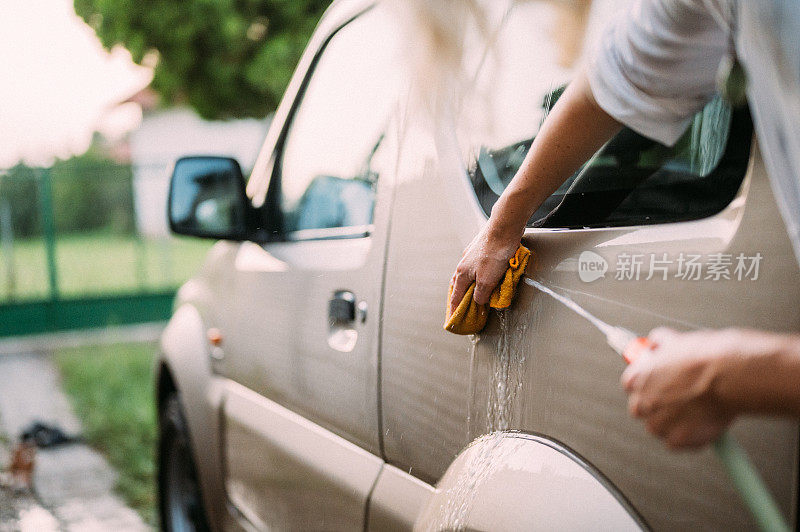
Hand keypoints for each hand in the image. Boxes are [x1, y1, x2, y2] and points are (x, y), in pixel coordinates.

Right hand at [449, 221, 521, 313]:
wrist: (504, 228)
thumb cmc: (495, 253)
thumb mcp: (487, 280)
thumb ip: (481, 294)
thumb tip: (478, 301)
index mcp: (462, 273)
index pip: (455, 297)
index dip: (454, 310)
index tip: (452, 320)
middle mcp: (464, 264)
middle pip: (458, 285)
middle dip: (458, 298)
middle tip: (459, 308)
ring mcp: (472, 256)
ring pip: (466, 275)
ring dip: (467, 286)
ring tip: (469, 294)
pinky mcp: (481, 250)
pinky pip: (475, 268)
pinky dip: (476, 276)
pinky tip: (483, 276)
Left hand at [621, 327, 740, 449]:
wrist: (731, 374)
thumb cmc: (707, 356)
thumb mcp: (676, 339)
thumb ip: (660, 343)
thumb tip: (657, 343)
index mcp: (639, 377)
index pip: (630, 385)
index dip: (646, 384)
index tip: (656, 383)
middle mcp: (645, 400)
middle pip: (639, 410)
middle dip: (654, 406)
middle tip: (674, 400)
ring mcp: (660, 422)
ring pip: (656, 428)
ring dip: (669, 423)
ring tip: (690, 412)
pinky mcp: (679, 439)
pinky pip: (675, 444)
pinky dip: (686, 438)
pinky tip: (699, 424)